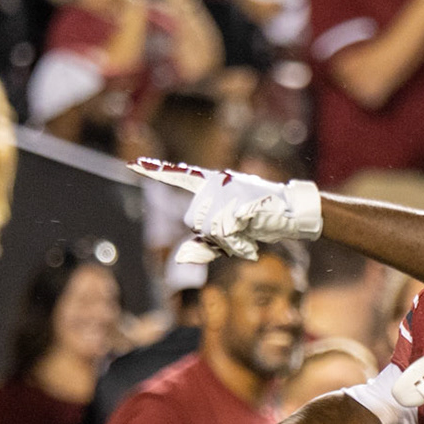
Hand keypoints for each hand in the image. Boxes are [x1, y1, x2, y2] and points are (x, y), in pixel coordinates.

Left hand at [130, 158, 322, 261]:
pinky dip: (237, 244)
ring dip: (226, 243)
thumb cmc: (260, 223)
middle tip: (237, 238)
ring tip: (246, 239)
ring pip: (209, 228)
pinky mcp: (240, 201)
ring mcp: (228, 190)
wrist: (292, 215)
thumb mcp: (229, 236)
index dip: (154, 171)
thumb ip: (205, 245)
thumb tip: (180, 259)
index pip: (179, 176)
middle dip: (213, 237)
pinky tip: (250, 243)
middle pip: (194, 220)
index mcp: (212, 185)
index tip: (131, 164)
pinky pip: (225, 231)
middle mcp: (216, 182)